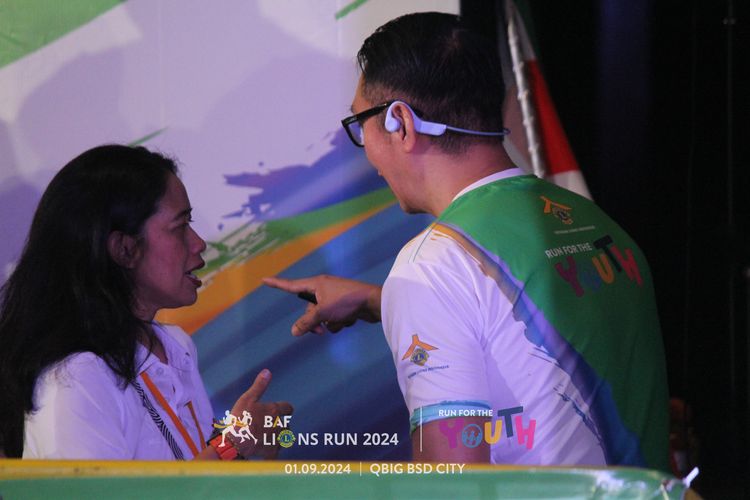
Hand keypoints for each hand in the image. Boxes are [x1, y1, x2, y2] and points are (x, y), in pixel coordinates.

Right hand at [229, 369, 292, 458]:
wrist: (235, 442)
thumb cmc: (240, 418)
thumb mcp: (248, 398)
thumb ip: (259, 385)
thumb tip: (267, 371)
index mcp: (275, 411)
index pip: (288, 408)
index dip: (285, 409)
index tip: (283, 410)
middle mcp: (279, 425)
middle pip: (286, 424)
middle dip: (281, 424)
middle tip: (270, 425)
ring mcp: (276, 440)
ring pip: (283, 438)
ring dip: (279, 438)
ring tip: (270, 437)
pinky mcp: (271, 452)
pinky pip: (275, 452)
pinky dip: (272, 452)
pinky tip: (266, 452)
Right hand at [263, 275, 381, 335]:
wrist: (373, 302)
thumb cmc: (347, 301)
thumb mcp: (323, 312)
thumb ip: (307, 322)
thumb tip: (294, 331)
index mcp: (316, 284)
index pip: (291, 285)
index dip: (277, 284)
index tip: (263, 280)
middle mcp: (323, 289)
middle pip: (309, 310)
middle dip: (314, 322)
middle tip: (320, 331)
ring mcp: (334, 298)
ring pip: (322, 317)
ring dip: (330, 324)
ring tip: (341, 320)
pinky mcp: (344, 306)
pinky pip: (334, 319)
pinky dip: (340, 322)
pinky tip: (351, 319)